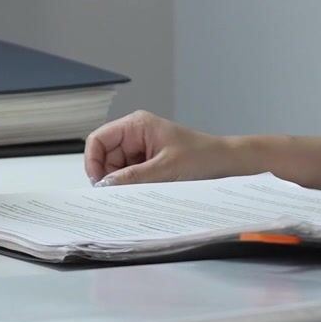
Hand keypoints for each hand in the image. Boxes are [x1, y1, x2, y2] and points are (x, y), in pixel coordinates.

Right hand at [84, 109, 249, 185]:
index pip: (99, 139)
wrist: (227, 164)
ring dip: (121, 184)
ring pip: (116, 170)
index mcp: (136, 125)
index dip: (93, 161)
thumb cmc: (202, 157)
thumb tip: (105, 185)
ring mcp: (141, 150)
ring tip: (138, 193)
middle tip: (118, 196)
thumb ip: (133, 177)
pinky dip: (131, 187)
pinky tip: (143, 193)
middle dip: (109, 177)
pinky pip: (130, 177)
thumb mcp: (165, 168)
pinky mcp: (149, 164)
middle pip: (104, 157)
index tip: (99, 184)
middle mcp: (135, 135)